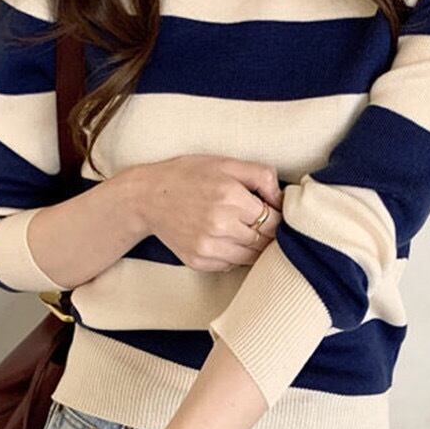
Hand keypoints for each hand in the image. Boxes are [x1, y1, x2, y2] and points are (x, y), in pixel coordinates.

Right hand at [129, 154, 283, 270]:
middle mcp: (220, 224)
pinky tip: (225, 240)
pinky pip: (230, 265)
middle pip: (264, 241)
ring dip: (253, 247)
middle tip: (258, 223)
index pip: (273, 220)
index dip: (277, 217)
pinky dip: (234, 255)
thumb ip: (261, 176)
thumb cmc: (189, 175)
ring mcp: (208, 246)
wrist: (147, 197)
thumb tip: (282, 200)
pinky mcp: (198, 261)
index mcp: (230, 196)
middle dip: (267, 233)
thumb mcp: (226, 163)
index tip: (270, 212)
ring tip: (243, 232)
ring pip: (250, 257)